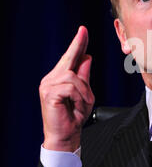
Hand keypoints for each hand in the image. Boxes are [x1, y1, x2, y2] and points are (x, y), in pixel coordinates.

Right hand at [39, 26, 94, 151]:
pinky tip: (78, 105)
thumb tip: (87, 57)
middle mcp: (51, 79)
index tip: (83, 31)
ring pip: (73, 76)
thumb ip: (84, 76)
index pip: (69, 58)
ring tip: (84, 102)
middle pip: (68, 59)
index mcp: (59, 78)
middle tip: (83, 31)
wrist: (66, 135)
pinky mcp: (49, 93)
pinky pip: (70, 86)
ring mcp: (48, 85)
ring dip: (84, 90)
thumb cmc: (74, 116)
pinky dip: (79, 96)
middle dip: (77, 45)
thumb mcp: (85, 93)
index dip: (77, 44)